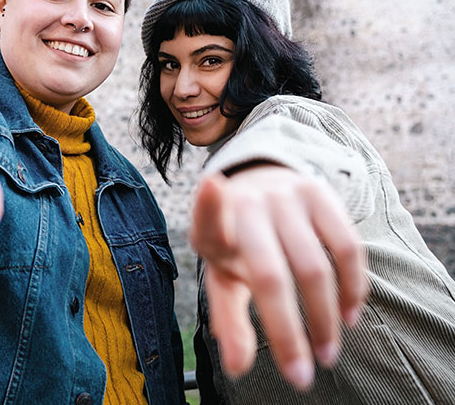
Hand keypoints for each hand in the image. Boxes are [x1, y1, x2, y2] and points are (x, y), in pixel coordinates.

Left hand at [189, 165, 366, 388]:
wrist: (261, 188)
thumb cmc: (238, 245)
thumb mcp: (223, 277)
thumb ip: (228, 319)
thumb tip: (237, 368)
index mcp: (214, 228)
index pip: (208, 220)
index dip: (208, 206)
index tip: (212, 188)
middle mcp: (248, 205)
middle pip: (270, 276)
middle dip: (288, 332)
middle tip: (305, 374)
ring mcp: (285, 196)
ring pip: (315, 267)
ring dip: (326, 319)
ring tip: (328, 352)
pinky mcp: (320, 193)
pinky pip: (347, 248)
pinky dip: (352, 287)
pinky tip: (349, 314)